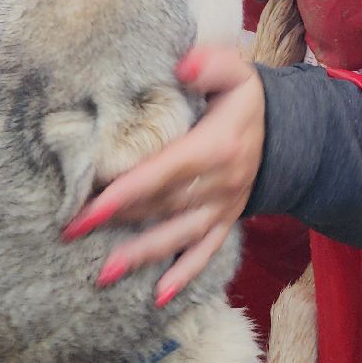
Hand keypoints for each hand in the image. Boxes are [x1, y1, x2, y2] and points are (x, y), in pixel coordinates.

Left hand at [60, 44, 264, 305]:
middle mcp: (220, 183)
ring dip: (141, 256)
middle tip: (72, 231)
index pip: (165, 171)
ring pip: (177, 236)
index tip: (90, 204)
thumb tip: (183, 64)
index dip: (127, 189)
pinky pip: (206, 253)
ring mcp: (223, 208)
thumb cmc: (246, 99)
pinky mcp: (225, 222)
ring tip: (103, 274)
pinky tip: (158, 297)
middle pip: (162, 206)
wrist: (289, 134)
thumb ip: (211, 64)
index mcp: (216, 146)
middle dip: (117, 220)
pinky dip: (184, 275)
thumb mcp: (237, 72)